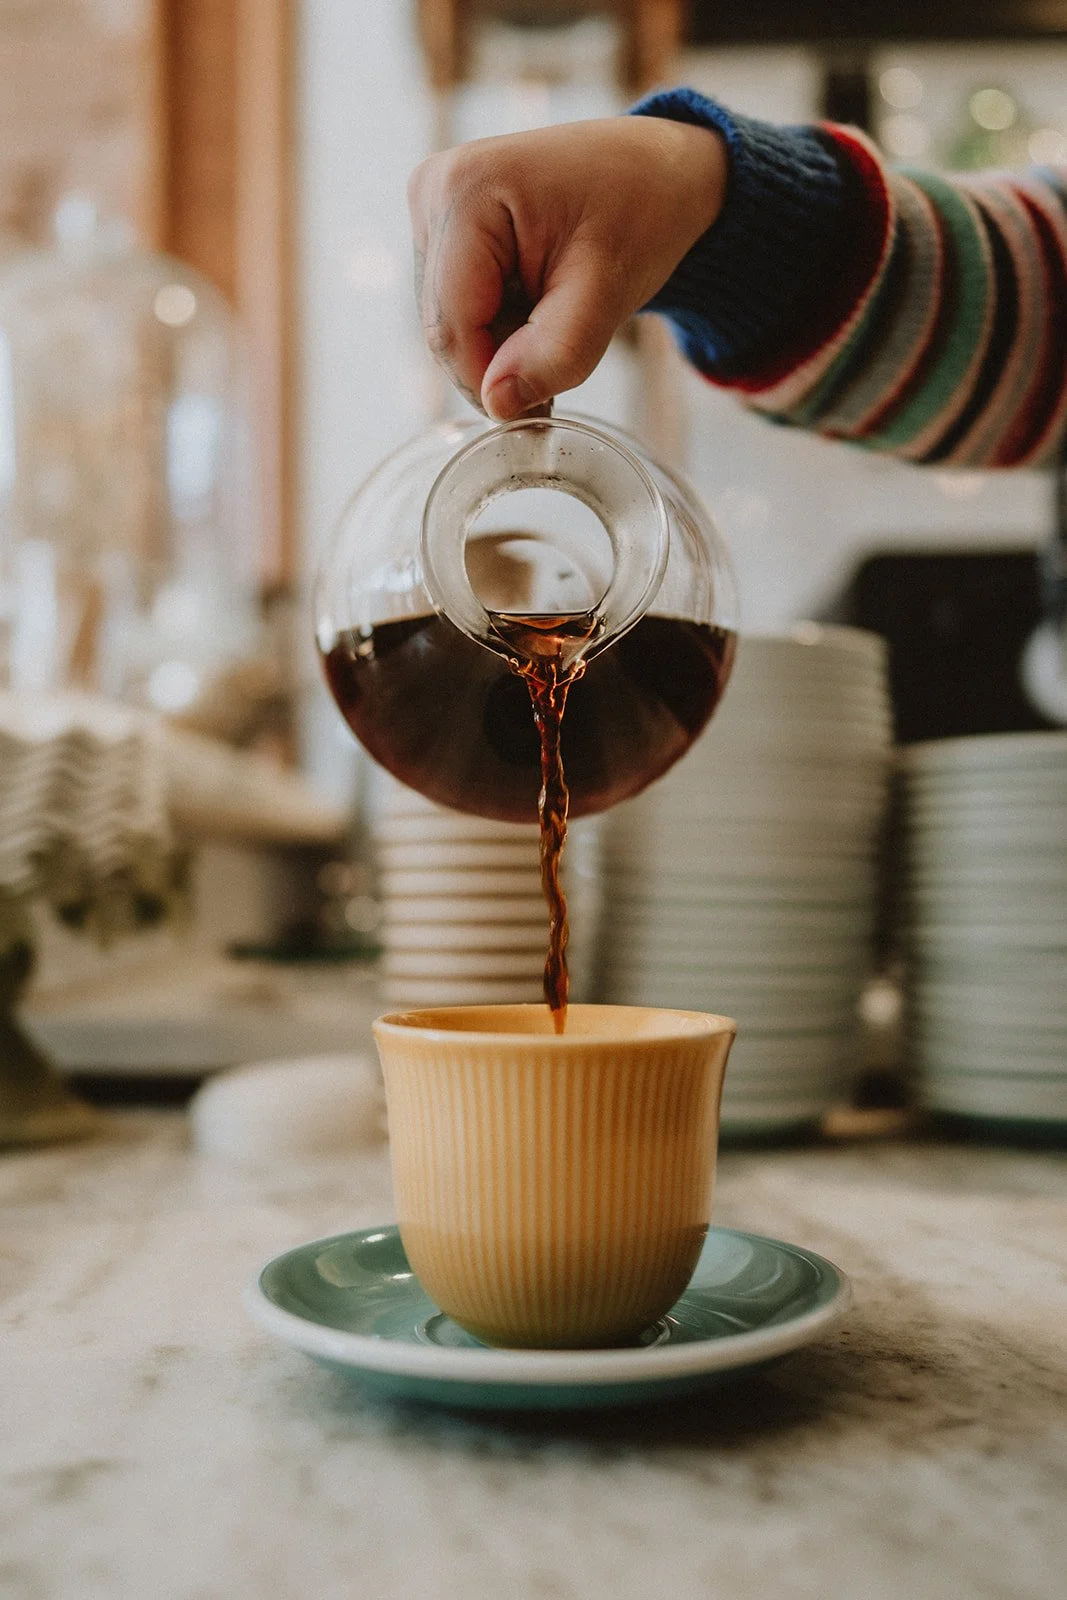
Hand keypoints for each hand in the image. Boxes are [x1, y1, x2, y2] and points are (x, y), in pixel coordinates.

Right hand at [408, 116, 727, 419]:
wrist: (654, 170)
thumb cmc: (640, 210)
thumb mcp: (608, 289)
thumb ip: (556, 353)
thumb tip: (497, 404)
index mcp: (465, 192)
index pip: (452, 324)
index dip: (490, 381)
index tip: (540, 411)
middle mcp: (433, 191)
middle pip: (444, 327)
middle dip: (497, 364)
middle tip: (560, 367)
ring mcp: (432, 207)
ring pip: (448, 323)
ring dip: (498, 346)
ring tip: (556, 324)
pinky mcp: (441, 227)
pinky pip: (455, 307)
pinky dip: (495, 326)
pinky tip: (536, 307)